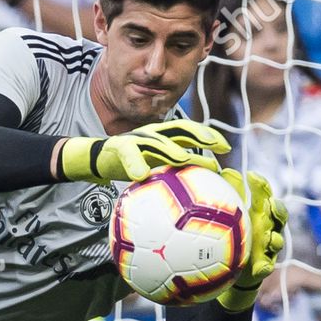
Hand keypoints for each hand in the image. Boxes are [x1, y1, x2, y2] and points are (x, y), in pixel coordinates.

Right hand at [57, 118, 227, 183]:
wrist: (95, 159)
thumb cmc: (127, 166)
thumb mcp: (153, 167)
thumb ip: (172, 172)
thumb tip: (198, 191)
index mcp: (163, 137)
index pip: (190, 131)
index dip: (208, 135)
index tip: (225, 147)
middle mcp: (153, 133)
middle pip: (180, 129)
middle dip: (199, 135)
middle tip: (218, 146)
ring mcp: (136, 138)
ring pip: (156, 141)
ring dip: (170, 150)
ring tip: (183, 159)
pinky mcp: (118, 146)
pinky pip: (128, 154)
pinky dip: (134, 163)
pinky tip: (141, 175)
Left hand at [216, 169, 286, 312]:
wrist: (230, 268)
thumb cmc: (231, 234)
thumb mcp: (229, 213)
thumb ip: (230, 193)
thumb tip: (223, 170)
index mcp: (259, 212)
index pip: (265, 195)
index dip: (261, 185)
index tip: (251, 176)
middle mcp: (267, 227)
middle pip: (279, 216)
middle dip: (278, 209)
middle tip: (270, 205)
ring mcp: (268, 247)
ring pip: (277, 241)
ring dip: (275, 238)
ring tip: (270, 238)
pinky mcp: (264, 266)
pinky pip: (267, 267)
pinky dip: (265, 266)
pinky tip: (260, 267)